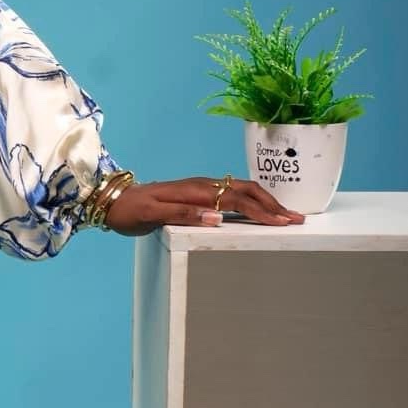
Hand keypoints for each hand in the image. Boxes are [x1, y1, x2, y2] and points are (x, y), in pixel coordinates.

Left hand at [101, 176, 306, 235]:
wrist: (111, 200)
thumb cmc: (129, 210)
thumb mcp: (151, 215)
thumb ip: (182, 215)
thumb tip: (216, 218)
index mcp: (194, 190)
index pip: (236, 199)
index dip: (262, 211)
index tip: (283, 222)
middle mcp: (201, 186)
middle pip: (246, 191)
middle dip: (273, 204)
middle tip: (296, 219)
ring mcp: (200, 188)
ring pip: (240, 191)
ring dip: (265, 202)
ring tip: (285, 214)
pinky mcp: (196, 194)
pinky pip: (230, 194)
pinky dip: (250, 201)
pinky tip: (258, 209)